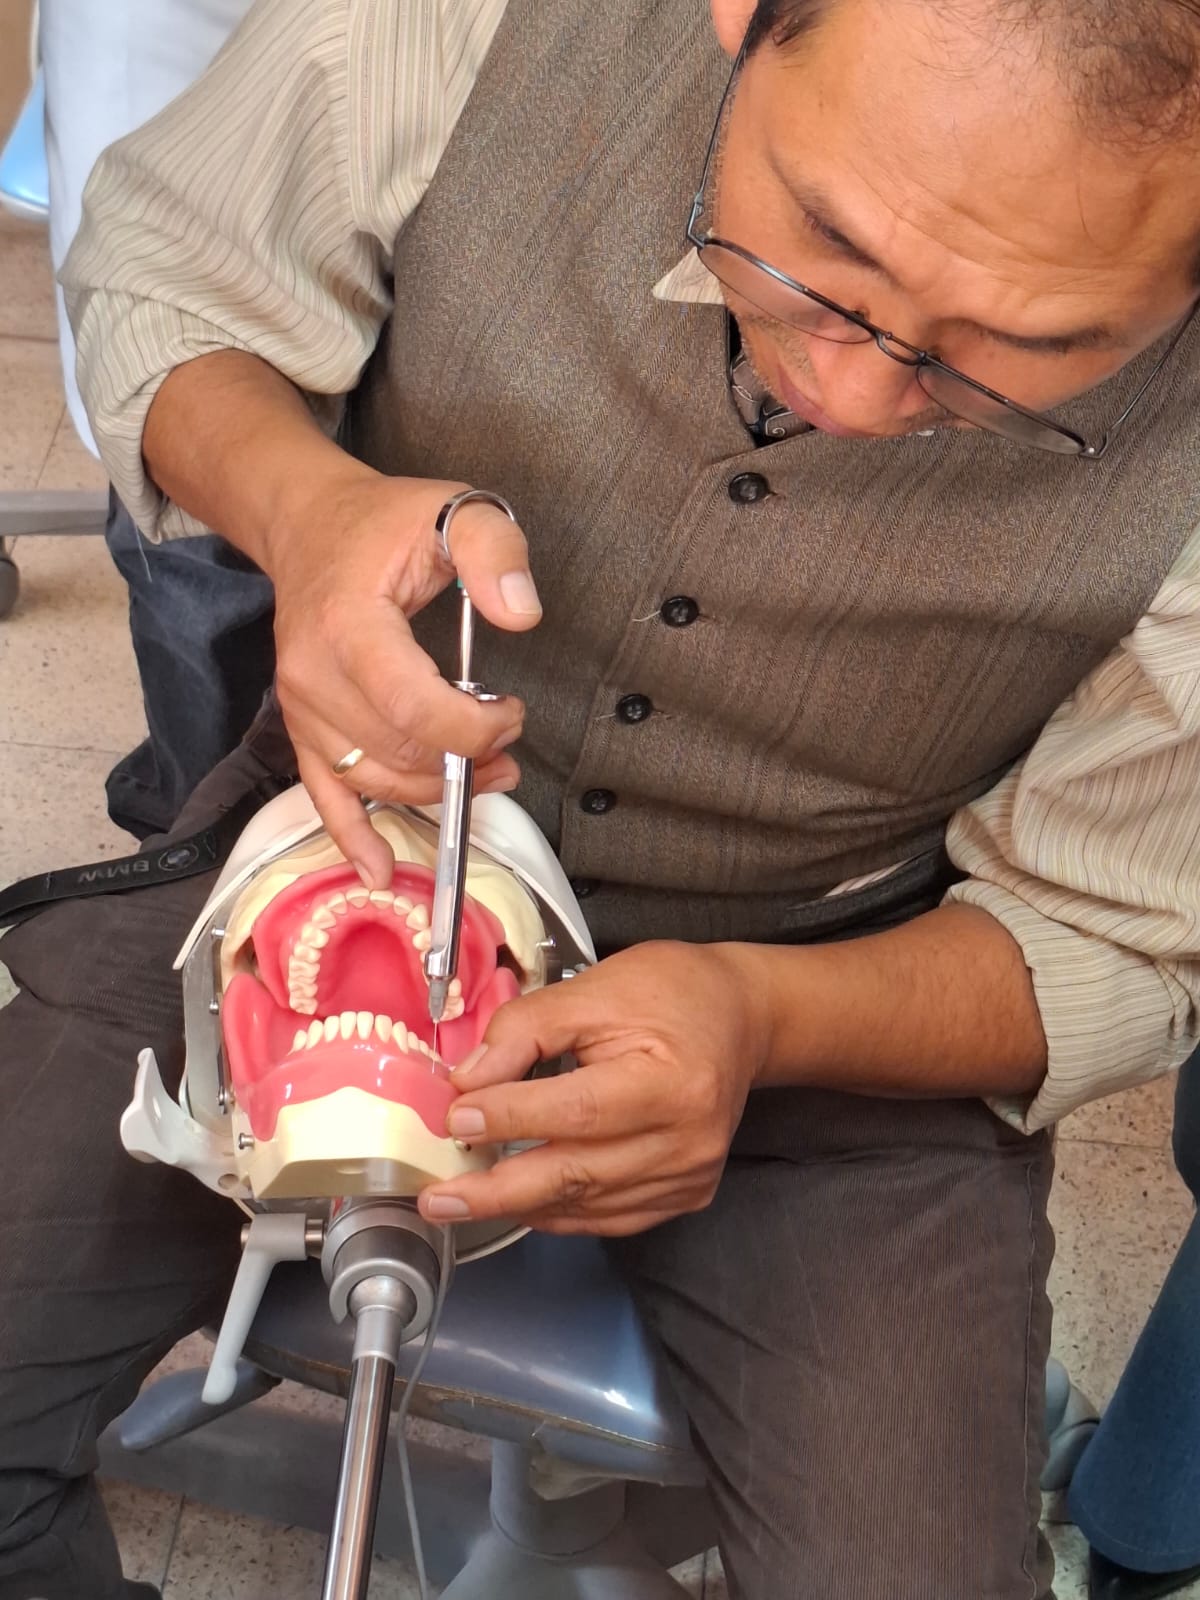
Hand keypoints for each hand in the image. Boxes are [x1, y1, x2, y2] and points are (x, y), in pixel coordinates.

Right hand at [269, 469, 542, 883]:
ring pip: (372, 779)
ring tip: (486, 772)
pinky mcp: (301, 728)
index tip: (513, 711)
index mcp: (348, 625)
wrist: (310, 525)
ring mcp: (301, 708)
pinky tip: (379, 871)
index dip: (474, 728)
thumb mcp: (455, 511)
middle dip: (465, 758)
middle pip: (398, 751)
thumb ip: (496, 552)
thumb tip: (522, 612)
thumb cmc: (385, 522)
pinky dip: (352, 837)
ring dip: (433, 791)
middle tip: (509, 739)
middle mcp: (312, 675)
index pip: (414, 707)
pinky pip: (322, 795)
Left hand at [417, 942, 771, 1235]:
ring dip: (519, 1205)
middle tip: (437, 1197)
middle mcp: (688, 1140)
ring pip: (587, 1205)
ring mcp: (690, 1175)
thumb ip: (527, 1030)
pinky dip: (559, 1212)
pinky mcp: (685, 1193)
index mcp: (673, 1081)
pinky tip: (520, 1201)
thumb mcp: (596, 989)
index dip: (510, 1118)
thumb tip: (467, 1080)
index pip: (576, 1111)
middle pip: (577, 1173)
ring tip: (461, 1200)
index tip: (455, 1117)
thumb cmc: (672, 992)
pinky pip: (609, 1217)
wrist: (741, 1017)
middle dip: (497, 1190)